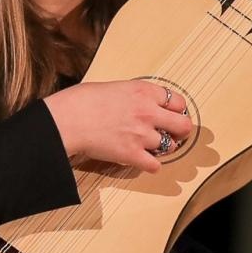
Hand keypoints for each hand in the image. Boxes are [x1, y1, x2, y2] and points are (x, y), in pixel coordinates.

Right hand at [42, 80, 194, 173]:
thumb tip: (144, 103)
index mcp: (145, 91)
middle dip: (180, 131)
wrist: (67, 119)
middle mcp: (148, 112)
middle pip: (183, 126)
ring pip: (170, 147)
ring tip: (149, 146)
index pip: (179, 102)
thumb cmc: (83, 100)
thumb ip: (136, 96)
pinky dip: (151, 165)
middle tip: (172, 134)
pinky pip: (155, 165)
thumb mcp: (116, 87)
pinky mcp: (132, 154)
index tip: (172, 115)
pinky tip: (142, 160)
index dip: (177, 111)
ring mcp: (142, 135)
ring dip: (162, 148)